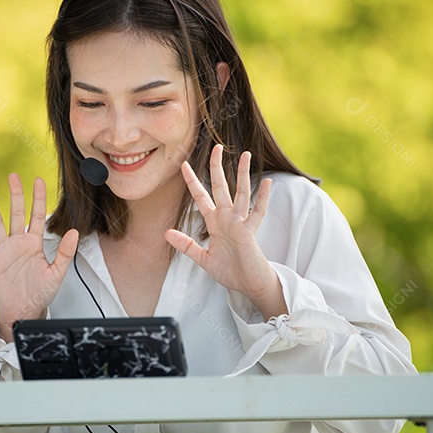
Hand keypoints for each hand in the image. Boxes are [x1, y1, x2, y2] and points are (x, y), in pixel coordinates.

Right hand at [0, 173, 78, 341]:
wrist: (23, 312)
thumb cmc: (40, 295)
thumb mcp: (56, 274)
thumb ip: (64, 253)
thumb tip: (74, 232)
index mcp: (35, 244)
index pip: (37, 216)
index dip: (38, 198)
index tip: (38, 180)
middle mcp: (18, 243)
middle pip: (15, 214)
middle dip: (15, 195)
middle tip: (13, 176)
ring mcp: (3, 251)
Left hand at [164, 145, 286, 318]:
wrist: (247, 285)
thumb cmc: (229, 271)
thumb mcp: (202, 258)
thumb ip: (186, 245)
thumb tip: (166, 232)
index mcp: (214, 222)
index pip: (201, 196)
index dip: (192, 181)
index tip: (183, 165)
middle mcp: (227, 218)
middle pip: (220, 187)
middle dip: (217, 167)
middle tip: (216, 147)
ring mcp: (239, 223)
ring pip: (241, 193)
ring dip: (243, 174)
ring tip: (245, 155)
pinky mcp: (249, 232)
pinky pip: (257, 212)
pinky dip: (262, 197)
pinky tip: (266, 182)